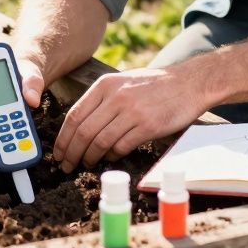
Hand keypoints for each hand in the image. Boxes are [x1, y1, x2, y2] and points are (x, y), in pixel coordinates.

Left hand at [53, 67, 207, 172]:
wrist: (189, 83)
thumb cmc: (154, 85)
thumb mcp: (122, 82)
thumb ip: (102, 100)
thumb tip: (80, 127)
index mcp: (105, 85)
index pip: (74, 115)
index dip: (63, 138)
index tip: (58, 152)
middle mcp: (116, 97)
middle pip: (84, 131)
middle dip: (72, 152)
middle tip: (67, 165)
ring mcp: (132, 112)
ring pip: (100, 141)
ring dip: (90, 157)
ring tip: (86, 164)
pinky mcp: (148, 126)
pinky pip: (122, 146)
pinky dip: (112, 155)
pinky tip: (110, 157)